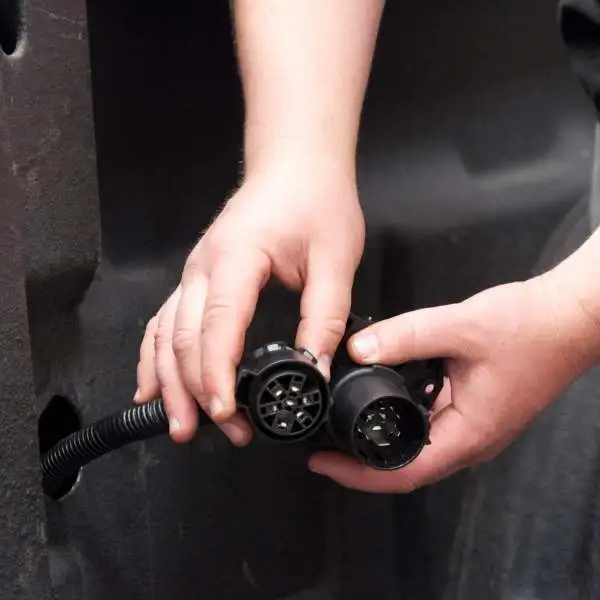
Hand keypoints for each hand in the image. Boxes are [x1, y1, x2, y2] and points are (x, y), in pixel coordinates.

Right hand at [134, 160, 364, 444]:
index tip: (228, 413)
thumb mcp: (335, 259)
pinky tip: (153, 387)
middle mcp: (202, 266)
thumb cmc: (314, 202)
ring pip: (164, 334)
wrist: (295, 168)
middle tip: (216, 432)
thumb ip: (323, 316)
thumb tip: (313, 368)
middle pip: (181, 337)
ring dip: (169, 382)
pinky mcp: (197, 278)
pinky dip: (155, 358)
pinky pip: (164, 322)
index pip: (216, 325)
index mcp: (235, 258)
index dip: (217, 373)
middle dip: (195, 390)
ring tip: (180, 425)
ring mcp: (193, 272)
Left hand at [308, 274, 598, 491]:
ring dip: (380, 444)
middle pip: (407, 469)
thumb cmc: (529, 327)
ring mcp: (474, 428)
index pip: (403, 474)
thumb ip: (404, 336)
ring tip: (343, 427)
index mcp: (468, 433)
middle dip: (361, 464)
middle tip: (323, 446)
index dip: (356, 474)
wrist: (568, 319)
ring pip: (419, 449)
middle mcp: (471, 440)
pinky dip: (401, 423)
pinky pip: (431, 428)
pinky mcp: (475, 411)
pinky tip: (382, 402)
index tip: (322, 463)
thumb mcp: (457, 326)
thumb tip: (358, 349)